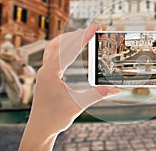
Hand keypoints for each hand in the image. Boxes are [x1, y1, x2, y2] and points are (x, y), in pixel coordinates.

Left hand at [19, 23, 118, 150]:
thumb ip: (97, 94)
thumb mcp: (78, 105)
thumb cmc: (55, 118)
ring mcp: (44, 71)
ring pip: (54, 46)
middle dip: (79, 34)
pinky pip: (53, 54)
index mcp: (50, 73)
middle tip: (95, 27)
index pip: (69, 50)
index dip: (84, 38)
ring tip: (84, 34)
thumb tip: (116, 89)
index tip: (94, 27)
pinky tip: (71, 48)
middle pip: (61, 44)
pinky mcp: (46, 75)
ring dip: (69, 38)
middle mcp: (45, 69)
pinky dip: (63, 46)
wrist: (40, 128)